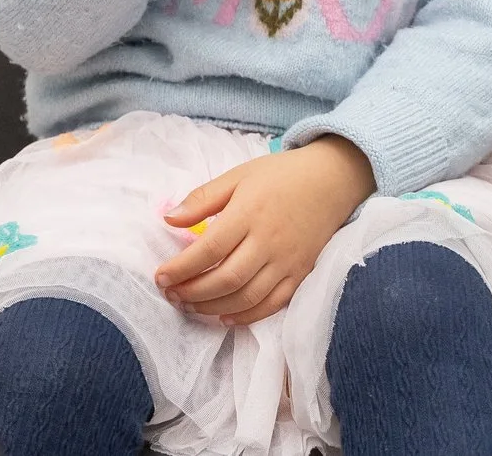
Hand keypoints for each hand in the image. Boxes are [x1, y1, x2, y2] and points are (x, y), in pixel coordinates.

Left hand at [155, 136, 374, 325]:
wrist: (331, 180)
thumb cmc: (280, 175)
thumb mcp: (238, 176)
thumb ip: (203, 198)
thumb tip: (169, 219)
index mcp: (249, 212)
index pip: (209, 249)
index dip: (181, 268)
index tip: (160, 276)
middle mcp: (268, 241)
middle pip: (226, 279)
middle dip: (192, 292)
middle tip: (170, 295)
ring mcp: (287, 261)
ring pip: (246, 297)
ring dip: (213, 307)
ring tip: (189, 305)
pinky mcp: (300, 274)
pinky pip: (272, 304)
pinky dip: (246, 316)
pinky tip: (224, 316)